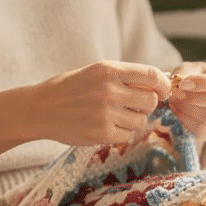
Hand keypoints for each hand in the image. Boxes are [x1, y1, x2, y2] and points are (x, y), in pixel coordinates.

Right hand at [28, 61, 171, 145]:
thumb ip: (123, 77)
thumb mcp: (95, 73)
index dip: (163, 85)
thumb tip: (158, 84)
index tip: (164, 91)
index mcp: (109, 70)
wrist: (40, 109)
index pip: (151, 75)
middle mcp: (110, 90)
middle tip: (133, 106)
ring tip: (113, 116)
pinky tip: (106, 127)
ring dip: (133, 121)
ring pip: (140, 120)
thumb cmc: (69, 89)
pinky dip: (121, 133)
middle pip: (151, 100)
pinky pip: (128, 135)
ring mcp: (107, 113)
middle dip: (146, 105)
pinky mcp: (103, 133)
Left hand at [168, 62, 205, 140]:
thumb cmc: (195, 78)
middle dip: (194, 98)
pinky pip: (203, 129)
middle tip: (176, 94)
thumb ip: (186, 73)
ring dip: (187, 110)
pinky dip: (186, 120)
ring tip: (174, 101)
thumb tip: (180, 83)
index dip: (203, 83)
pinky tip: (178, 111)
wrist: (196, 96)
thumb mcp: (191, 68)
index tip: (183, 84)